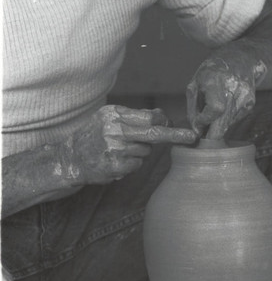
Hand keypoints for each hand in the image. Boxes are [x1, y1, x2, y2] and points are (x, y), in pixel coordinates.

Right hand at [69, 105, 196, 184]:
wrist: (71, 157)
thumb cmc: (94, 135)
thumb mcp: (110, 118)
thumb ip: (135, 116)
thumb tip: (162, 116)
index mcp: (115, 115)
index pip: (148, 117)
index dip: (164, 123)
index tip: (177, 126)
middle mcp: (115, 130)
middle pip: (153, 133)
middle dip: (175, 135)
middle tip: (192, 136)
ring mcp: (115, 149)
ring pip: (145, 151)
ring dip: (138, 152)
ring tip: (118, 150)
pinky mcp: (116, 166)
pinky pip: (137, 164)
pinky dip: (131, 163)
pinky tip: (116, 160)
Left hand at [187, 47, 266, 138]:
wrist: (238, 58)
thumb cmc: (212, 71)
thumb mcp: (195, 84)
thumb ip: (193, 109)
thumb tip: (196, 130)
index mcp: (216, 81)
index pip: (214, 109)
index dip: (205, 120)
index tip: (198, 124)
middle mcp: (234, 89)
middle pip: (223, 122)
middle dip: (211, 133)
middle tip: (203, 133)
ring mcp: (245, 96)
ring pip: (228, 124)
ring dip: (218, 124)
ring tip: (213, 109)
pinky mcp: (251, 103)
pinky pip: (235, 119)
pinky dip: (226, 118)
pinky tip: (225, 105)